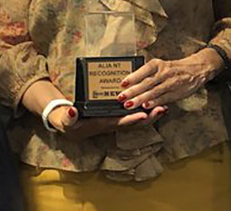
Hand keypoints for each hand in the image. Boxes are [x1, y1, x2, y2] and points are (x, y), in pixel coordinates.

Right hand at [47, 103, 166, 139]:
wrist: (71, 126)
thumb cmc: (69, 123)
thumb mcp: (66, 120)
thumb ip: (68, 117)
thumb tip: (71, 111)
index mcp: (103, 124)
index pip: (120, 122)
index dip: (132, 119)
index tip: (144, 115)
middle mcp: (113, 123)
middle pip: (135, 122)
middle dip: (149, 117)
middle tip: (162, 109)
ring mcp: (117, 120)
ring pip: (137, 119)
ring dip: (151, 114)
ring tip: (164, 107)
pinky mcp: (118, 116)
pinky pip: (135, 114)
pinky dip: (146, 110)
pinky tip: (155, 104)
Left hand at [118, 53, 219, 108]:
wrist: (196, 70)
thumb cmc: (175, 68)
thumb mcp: (161, 65)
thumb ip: (148, 73)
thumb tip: (131, 81)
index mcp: (158, 64)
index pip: (144, 70)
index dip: (133, 77)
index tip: (122, 83)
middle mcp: (164, 73)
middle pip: (146, 83)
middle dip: (132, 91)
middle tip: (121, 97)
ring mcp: (170, 83)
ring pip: (153, 92)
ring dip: (140, 99)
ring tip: (129, 104)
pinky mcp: (176, 93)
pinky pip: (163, 98)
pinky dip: (154, 102)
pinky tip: (146, 106)